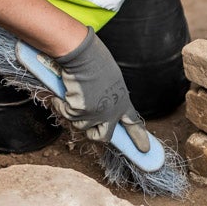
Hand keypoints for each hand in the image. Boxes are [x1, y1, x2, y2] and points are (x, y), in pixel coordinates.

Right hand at [52, 28, 146, 142]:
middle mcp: (111, 112)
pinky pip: (66, 115)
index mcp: (122, 101)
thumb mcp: (110, 79)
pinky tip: (61, 94)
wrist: (83, 55)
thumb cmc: (95, 61)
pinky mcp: (80, 113)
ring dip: (73, 114)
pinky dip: (61, 105)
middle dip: (93, 134)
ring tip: (71, 97)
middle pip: (103, 136)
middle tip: (86, 127)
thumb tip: (98, 103)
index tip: (144, 149)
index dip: (138, 137)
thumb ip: (108, 95)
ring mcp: (95, 114)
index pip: (133, 123)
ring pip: (80, 126)